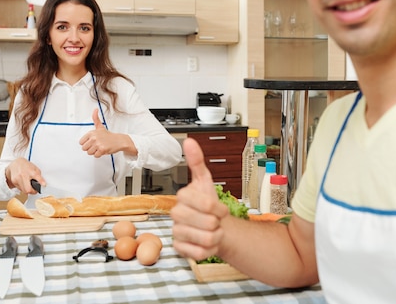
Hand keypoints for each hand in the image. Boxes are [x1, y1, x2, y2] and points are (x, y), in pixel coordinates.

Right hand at [5, 157, 43, 193]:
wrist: (16, 164)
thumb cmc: (27, 166)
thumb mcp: (35, 168)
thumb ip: (39, 176)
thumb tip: (42, 184)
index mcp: (31, 171)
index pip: (37, 176)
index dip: (41, 181)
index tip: (44, 185)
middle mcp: (24, 175)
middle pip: (28, 189)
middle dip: (33, 192)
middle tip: (35, 191)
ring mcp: (18, 178)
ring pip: (24, 191)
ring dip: (28, 191)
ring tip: (30, 187)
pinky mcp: (14, 181)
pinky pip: (20, 189)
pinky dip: (23, 188)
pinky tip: (24, 184)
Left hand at [79, 109, 137, 156]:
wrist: (119, 140)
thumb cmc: (108, 135)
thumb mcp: (100, 126)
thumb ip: (95, 118)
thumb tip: (95, 109)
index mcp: (91, 132)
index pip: (81, 142)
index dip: (86, 143)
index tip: (92, 142)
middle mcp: (94, 137)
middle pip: (84, 148)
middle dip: (90, 148)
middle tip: (97, 145)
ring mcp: (98, 144)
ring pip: (89, 153)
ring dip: (95, 152)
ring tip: (100, 147)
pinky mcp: (102, 149)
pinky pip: (95, 156)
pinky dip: (99, 155)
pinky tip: (103, 150)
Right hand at [170, 138, 229, 260]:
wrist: (210, 226)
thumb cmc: (208, 206)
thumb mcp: (205, 181)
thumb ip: (197, 161)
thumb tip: (189, 141)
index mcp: (183, 196)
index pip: (207, 204)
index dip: (219, 208)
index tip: (220, 209)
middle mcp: (176, 214)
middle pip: (208, 223)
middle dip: (218, 224)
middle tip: (215, 222)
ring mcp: (176, 231)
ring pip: (206, 239)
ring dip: (215, 237)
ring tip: (211, 232)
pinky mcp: (179, 248)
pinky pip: (200, 253)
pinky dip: (209, 250)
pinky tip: (205, 243)